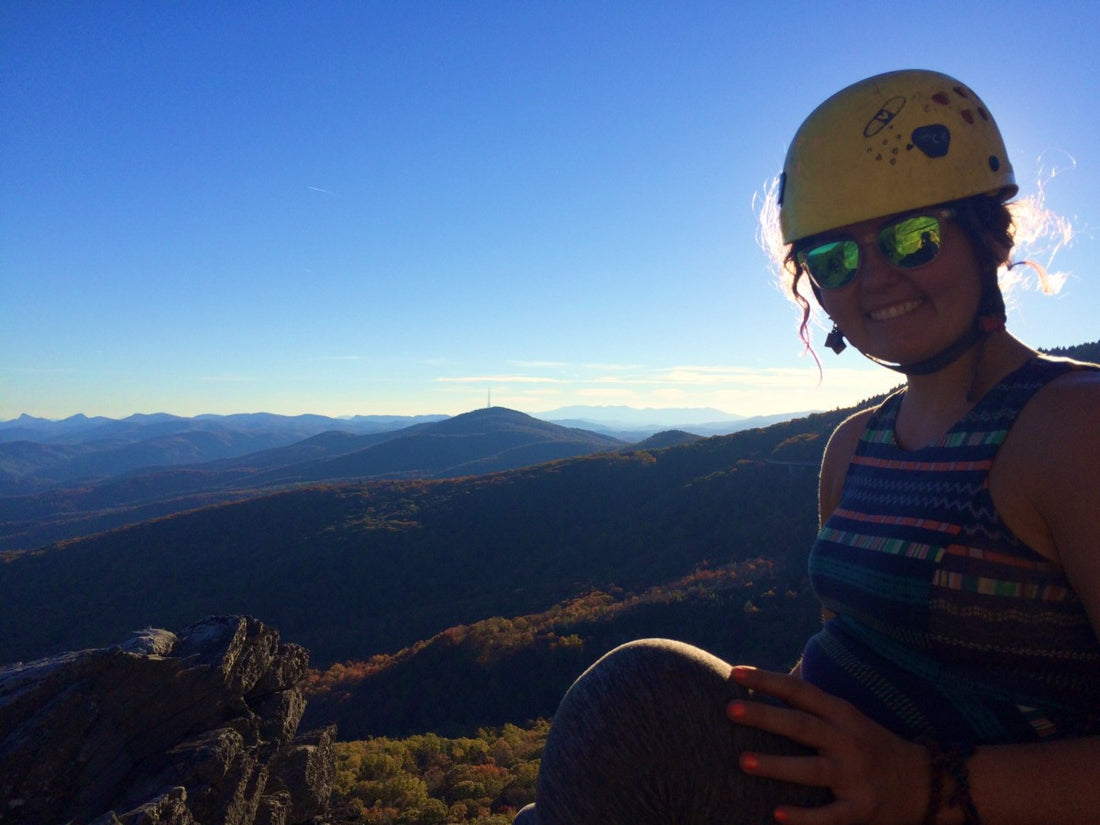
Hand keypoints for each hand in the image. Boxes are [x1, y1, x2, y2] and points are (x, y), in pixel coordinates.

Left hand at [726, 666, 926, 824]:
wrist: (926, 785)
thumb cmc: (871, 745)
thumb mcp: (847, 717)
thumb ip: (811, 703)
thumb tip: (767, 680)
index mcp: (842, 714)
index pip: (800, 691)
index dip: (767, 680)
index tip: (735, 673)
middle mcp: (847, 741)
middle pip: (802, 726)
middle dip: (765, 716)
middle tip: (729, 709)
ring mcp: (854, 776)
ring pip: (811, 769)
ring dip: (776, 765)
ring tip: (742, 762)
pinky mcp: (860, 809)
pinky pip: (829, 815)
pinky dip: (804, 816)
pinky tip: (777, 814)